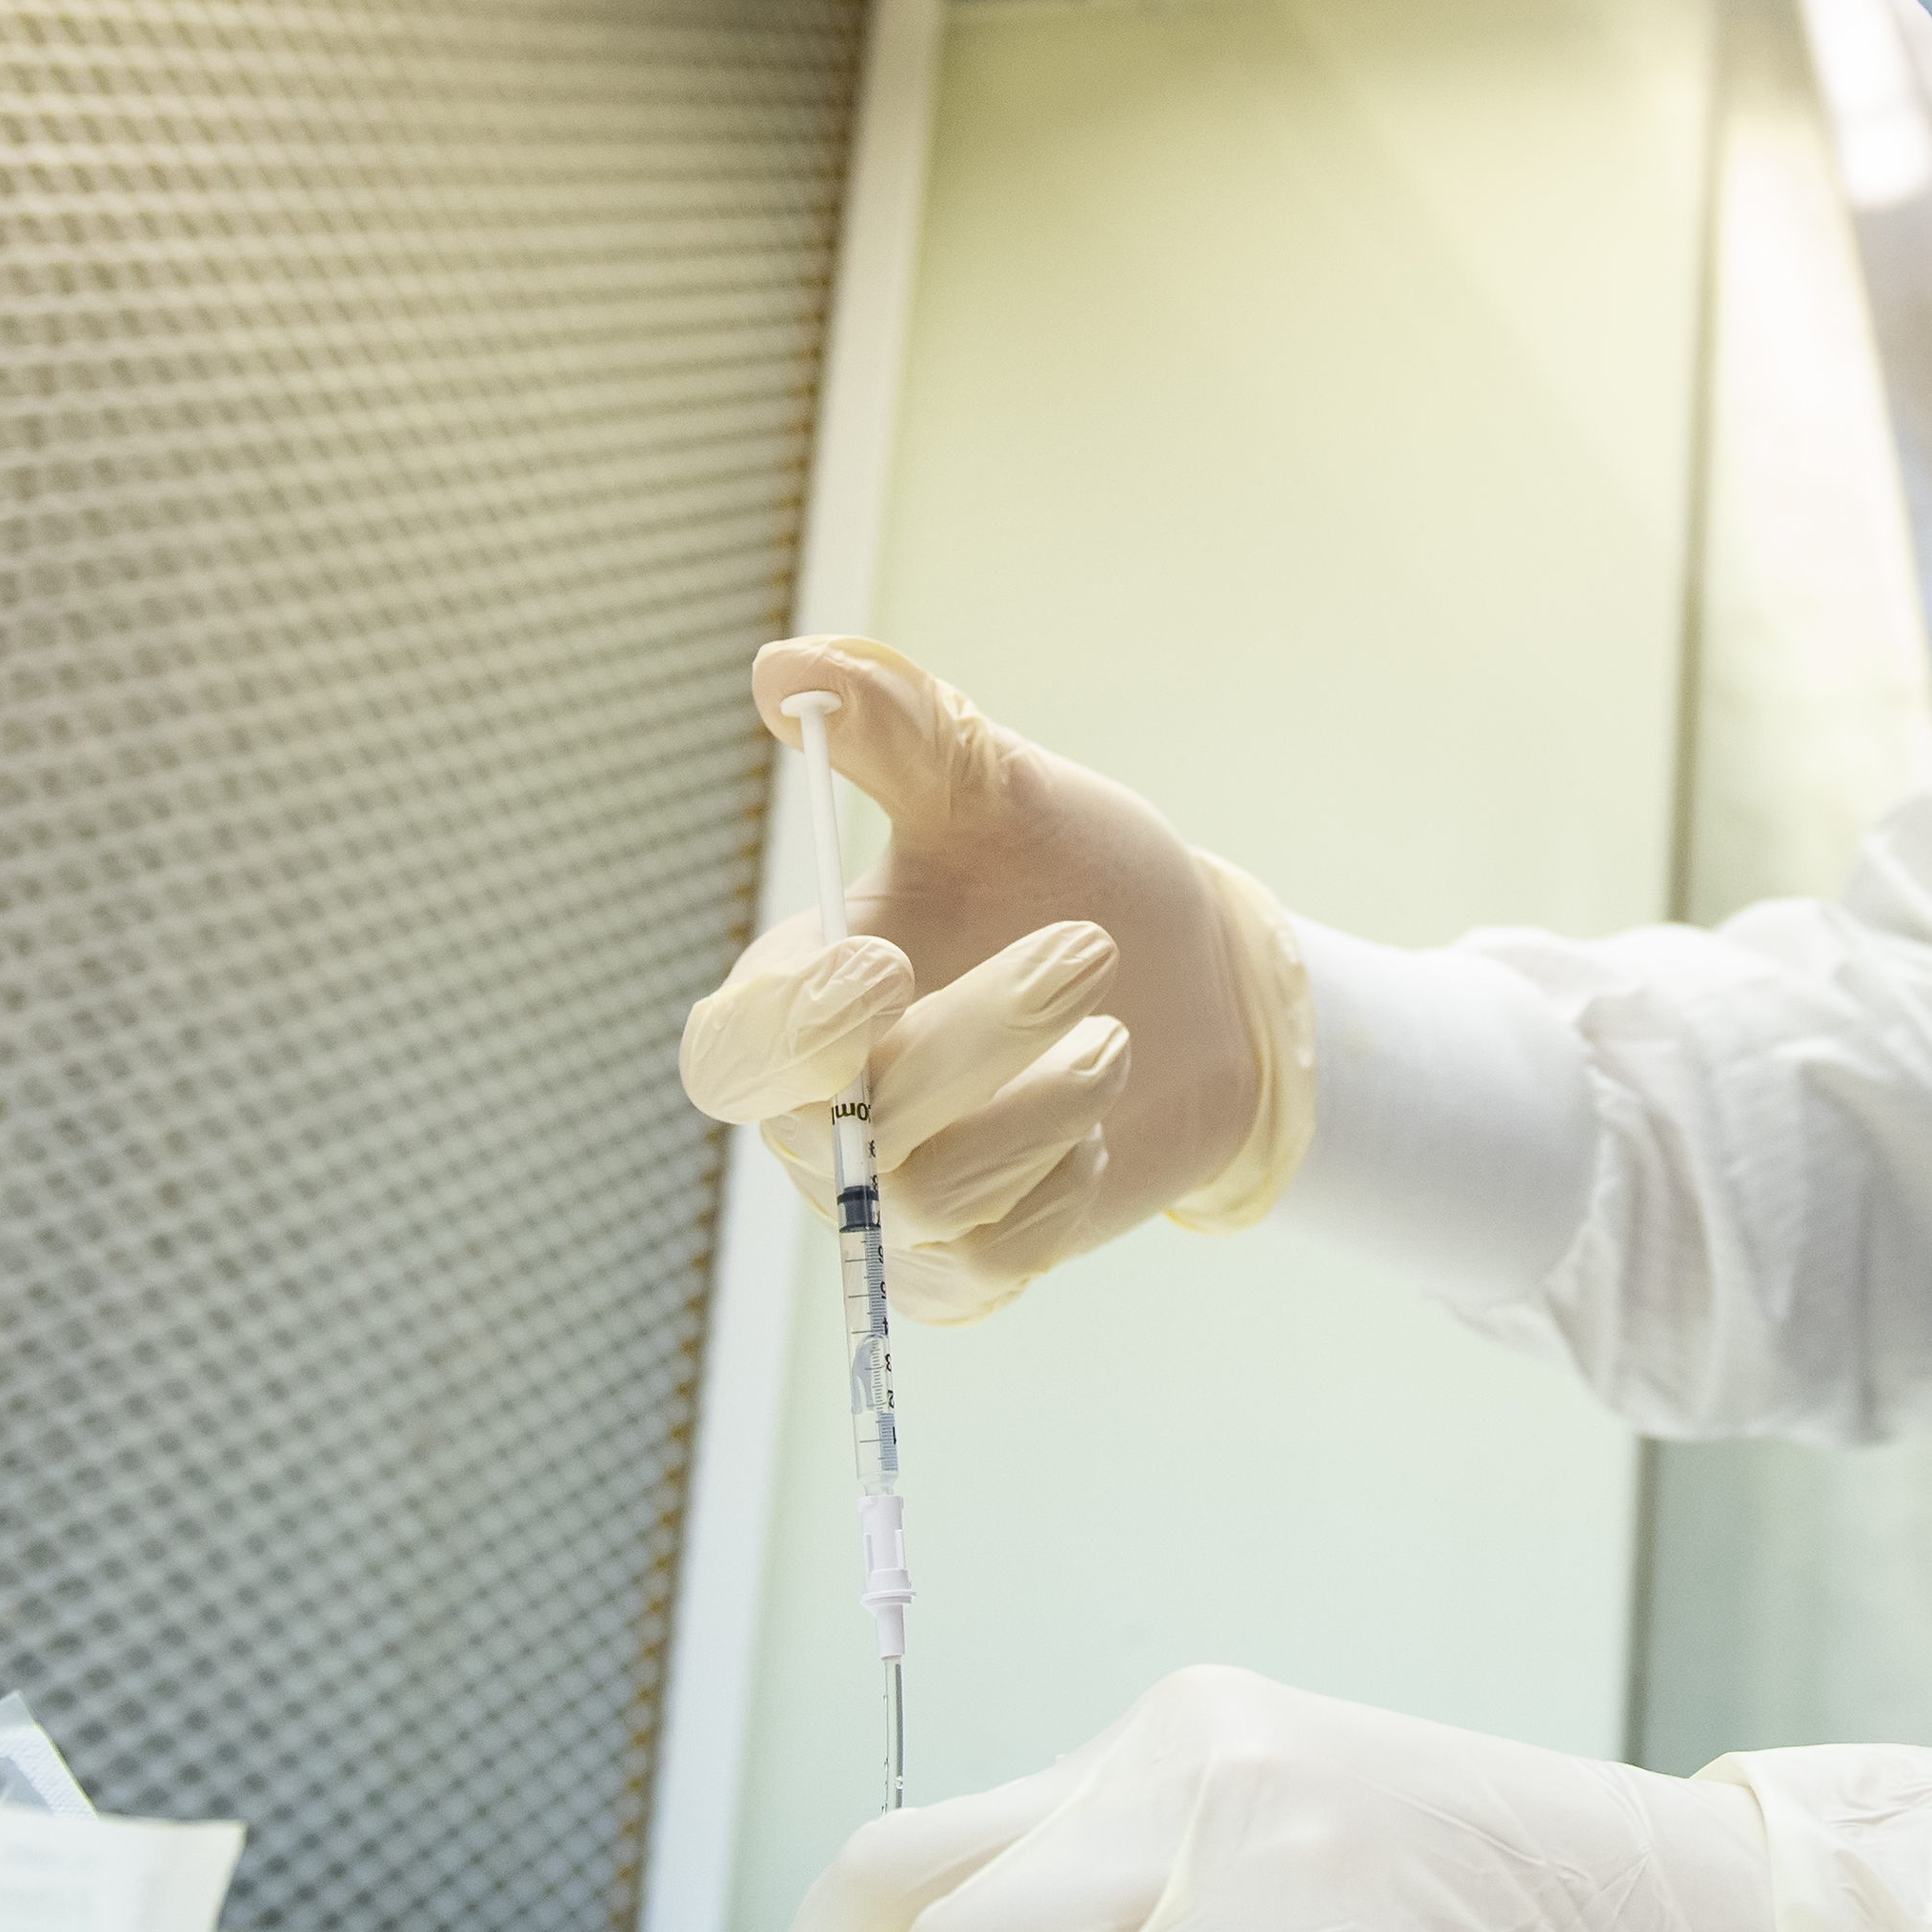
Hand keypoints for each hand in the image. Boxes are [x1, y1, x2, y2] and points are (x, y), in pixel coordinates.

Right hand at [675, 639, 1311, 1321]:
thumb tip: (789, 667)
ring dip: (1047, 1107)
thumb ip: (900, 731)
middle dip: (975, 1040)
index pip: (731, 1053)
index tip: (886, 962)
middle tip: (1086, 950)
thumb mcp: (998, 790)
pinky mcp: (976, 1264)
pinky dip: (1055, 1194)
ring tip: (1115, 1035)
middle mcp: (826, 1116)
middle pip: (847, 1122)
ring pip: (935, 1195)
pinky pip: (993, 1262)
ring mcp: (897, 1202)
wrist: (1199, 982)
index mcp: (797, 1000)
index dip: (790, 1026)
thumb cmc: (1073, 876)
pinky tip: (1092, 1132)